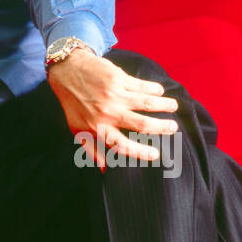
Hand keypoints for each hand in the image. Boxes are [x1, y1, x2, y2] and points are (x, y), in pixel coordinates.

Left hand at [47, 49, 179, 169]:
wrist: (67, 71)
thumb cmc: (73, 104)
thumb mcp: (77, 130)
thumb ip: (92, 150)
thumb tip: (105, 170)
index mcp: (98, 129)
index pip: (122, 146)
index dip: (141, 153)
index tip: (155, 155)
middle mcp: (108, 113)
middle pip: (141, 124)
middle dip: (161, 128)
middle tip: (173, 128)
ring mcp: (114, 94)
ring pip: (146, 102)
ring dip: (163, 105)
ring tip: (174, 106)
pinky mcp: (118, 78)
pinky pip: (141, 85)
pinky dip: (154, 88)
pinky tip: (160, 91)